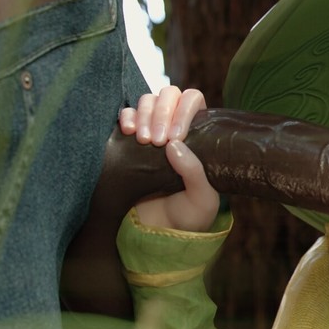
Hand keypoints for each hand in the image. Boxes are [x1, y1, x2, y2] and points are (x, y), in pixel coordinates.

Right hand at [119, 86, 218, 231]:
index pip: (193, 101)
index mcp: (199, 136)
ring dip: (144, 114)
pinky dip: (126, 117)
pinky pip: (126, 115)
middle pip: (169, 94)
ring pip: (147, 100)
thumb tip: (174, 144)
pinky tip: (127, 131)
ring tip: (142, 140)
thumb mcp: (202, 199)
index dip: (184, 111)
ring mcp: (151, 130)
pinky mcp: (128, 140)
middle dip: (162, 112)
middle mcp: (175, 127)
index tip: (175, 137)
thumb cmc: (188, 217)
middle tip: (156, 141)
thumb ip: (194, 172)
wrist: (157, 233)